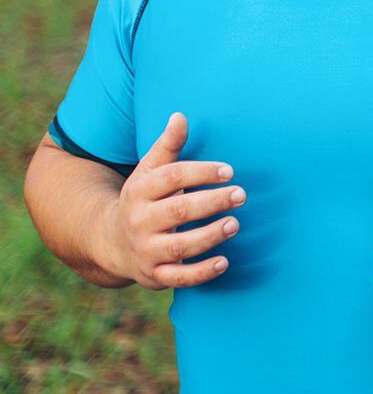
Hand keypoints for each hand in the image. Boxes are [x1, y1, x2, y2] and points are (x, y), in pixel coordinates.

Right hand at [102, 112, 242, 289]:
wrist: (110, 241)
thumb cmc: (143, 200)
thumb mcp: (148, 172)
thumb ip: (167, 147)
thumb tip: (181, 115)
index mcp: (140, 191)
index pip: (170, 178)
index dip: (200, 172)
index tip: (229, 170)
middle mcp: (140, 221)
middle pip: (177, 211)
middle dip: (211, 202)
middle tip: (241, 194)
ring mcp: (146, 249)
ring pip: (179, 246)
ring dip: (209, 236)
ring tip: (235, 224)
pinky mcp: (154, 274)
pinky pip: (178, 277)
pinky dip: (201, 273)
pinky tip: (225, 262)